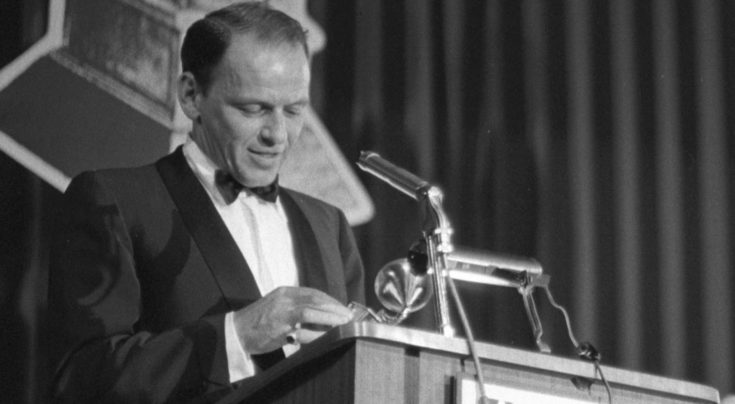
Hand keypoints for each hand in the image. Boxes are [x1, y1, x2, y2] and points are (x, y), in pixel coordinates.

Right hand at [232, 286, 352, 353]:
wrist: (236, 332)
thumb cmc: (258, 323)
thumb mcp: (277, 308)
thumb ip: (296, 310)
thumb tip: (322, 318)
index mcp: (285, 292)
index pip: (313, 293)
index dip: (330, 301)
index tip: (342, 308)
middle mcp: (285, 298)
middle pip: (316, 299)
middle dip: (335, 308)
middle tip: (349, 316)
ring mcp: (282, 311)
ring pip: (312, 310)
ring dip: (331, 317)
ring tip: (344, 324)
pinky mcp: (279, 326)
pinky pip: (303, 327)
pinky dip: (318, 331)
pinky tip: (328, 335)